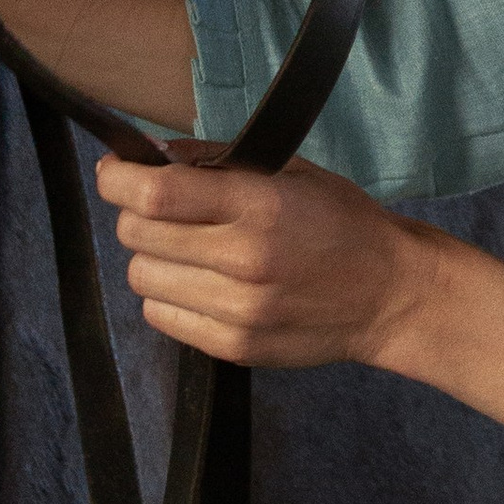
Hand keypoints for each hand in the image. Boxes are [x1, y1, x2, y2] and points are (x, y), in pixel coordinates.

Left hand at [94, 149, 443, 371]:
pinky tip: (197, 282)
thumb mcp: (289, 170)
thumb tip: (152, 156)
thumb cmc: (340, 222)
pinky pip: (161, 317)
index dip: (118, 178)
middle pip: (138, 235)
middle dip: (135, 213)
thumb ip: (219, 161)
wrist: (388, 294)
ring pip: (141, 278)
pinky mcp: (234, 348)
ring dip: (152, 256)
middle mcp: (243, 261)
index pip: (155, 194)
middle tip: (160, 208)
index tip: (115, 170)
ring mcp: (237, 311)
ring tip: (185, 248)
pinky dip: (166, 295)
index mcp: (259, 206)